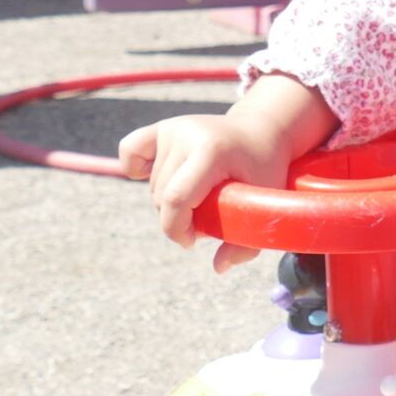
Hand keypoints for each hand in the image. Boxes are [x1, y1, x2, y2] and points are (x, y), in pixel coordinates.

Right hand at [118, 109, 300, 271]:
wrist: (261, 130)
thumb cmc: (265, 169)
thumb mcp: (265, 203)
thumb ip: (245, 242)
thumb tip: (219, 268)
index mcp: (212, 151)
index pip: (176, 198)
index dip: (177, 229)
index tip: (192, 241)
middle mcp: (187, 135)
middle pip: (162, 196)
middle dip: (177, 219)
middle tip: (205, 217)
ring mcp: (173, 128)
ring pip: (152, 184)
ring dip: (168, 201)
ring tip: (198, 198)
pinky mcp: (163, 127)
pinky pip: (131, 149)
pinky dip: (136, 168)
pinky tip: (153, 177)